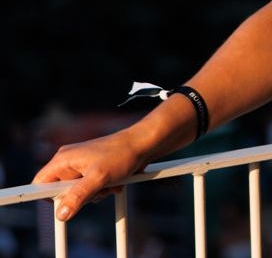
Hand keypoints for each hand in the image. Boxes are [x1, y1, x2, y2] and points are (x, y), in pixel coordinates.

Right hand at [31, 130, 150, 220]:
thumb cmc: (122, 154)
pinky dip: (103, 189)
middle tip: (96, 190)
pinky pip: (91, 188)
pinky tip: (116, 183)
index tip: (63, 203)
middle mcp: (69, 162)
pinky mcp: (94, 170)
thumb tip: (61, 214)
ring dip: (95, 194)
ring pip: (78, 192)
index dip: (48, 197)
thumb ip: (78, 196)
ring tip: (110, 184)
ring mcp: (82, 166)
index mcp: (63, 160)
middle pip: (61, 191)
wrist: (145, 143)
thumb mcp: (99, 178)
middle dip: (79, 196)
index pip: (40, 183)